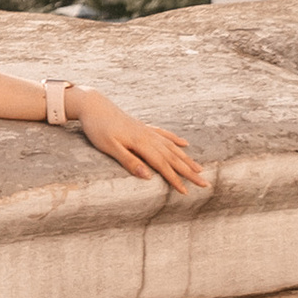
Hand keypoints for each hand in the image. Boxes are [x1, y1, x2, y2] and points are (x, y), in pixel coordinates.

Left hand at [75, 90, 208, 194]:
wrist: (93, 105)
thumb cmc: (98, 128)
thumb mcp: (109, 147)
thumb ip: (128, 161)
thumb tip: (148, 177)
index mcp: (141, 143)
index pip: (162, 165)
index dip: (175, 179)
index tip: (187, 192)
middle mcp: (148, 137)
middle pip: (173, 157)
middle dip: (189, 171)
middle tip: (204, 184)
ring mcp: (147, 130)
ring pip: (171, 147)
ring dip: (186, 158)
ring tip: (200, 168)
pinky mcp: (143, 126)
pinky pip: (164, 134)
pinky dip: (175, 140)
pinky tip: (184, 144)